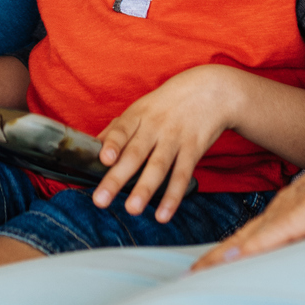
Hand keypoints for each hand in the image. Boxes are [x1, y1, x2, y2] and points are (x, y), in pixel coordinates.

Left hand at [90, 65, 241, 223]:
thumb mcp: (142, 108)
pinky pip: (182, 175)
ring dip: (144, 189)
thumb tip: (92, 146)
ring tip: (132, 209)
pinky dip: (172, 196)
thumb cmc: (168, 103)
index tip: (103, 159)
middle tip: (101, 199)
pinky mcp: (193, 150)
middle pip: (135, 153)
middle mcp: (155, 127)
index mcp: (138, 115)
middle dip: (117, 178)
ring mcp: (175, 138)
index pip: (121, 129)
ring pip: (158, 166)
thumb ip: (118, 128)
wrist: (212, 90)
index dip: (112, 144)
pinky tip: (163, 215)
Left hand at [186, 78, 304, 271]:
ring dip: (226, 256)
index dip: (237, 248)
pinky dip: (252, 247)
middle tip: (193, 276)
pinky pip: (277, 233)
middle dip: (221, 257)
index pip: (261, 229)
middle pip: (249, 235)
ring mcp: (301, 205)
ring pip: (255, 236)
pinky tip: (232, 259)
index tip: (216, 264)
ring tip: (200, 273)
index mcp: (301, 200)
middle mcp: (293, 202)